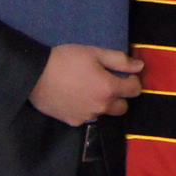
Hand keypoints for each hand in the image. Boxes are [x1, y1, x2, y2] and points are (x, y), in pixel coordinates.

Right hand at [30, 45, 144, 125]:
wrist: (35, 75)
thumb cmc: (67, 59)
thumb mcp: (95, 53)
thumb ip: (120, 61)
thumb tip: (140, 67)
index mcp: (109, 88)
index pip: (135, 90)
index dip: (132, 80)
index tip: (124, 74)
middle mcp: (101, 107)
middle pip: (122, 107)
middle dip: (119, 96)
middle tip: (106, 83)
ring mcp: (87, 117)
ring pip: (104, 113)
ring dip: (102, 104)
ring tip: (87, 90)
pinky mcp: (73, 122)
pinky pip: (87, 118)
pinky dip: (86, 109)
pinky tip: (75, 98)